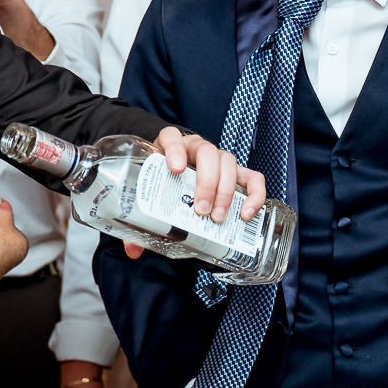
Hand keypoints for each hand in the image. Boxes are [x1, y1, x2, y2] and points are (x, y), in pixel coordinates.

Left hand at [121, 131, 267, 260]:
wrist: (180, 175)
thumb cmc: (164, 183)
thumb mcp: (150, 195)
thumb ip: (140, 218)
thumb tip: (133, 250)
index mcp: (170, 147)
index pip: (172, 137)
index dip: (174, 149)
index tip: (174, 168)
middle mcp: (196, 148)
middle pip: (207, 152)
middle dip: (206, 182)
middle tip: (200, 209)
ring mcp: (219, 159)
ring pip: (228, 162)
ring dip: (224, 191)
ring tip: (217, 217)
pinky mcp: (237, 173)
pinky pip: (252, 177)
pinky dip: (254, 194)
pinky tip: (245, 213)